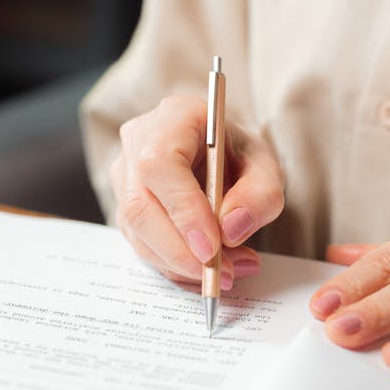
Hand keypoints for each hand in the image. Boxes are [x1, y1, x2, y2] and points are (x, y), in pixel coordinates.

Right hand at [111, 94, 283, 288]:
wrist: (221, 154)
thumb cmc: (238, 153)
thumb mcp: (265, 165)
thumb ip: (260, 194)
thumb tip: (231, 229)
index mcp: (174, 116)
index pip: (160, 164)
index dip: (182, 209)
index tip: (212, 248)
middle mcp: (139, 141)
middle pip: (140, 205)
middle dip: (181, 250)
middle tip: (223, 274)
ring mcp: (125, 174)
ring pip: (137, 232)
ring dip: (181, 263)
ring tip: (227, 272)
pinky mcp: (124, 205)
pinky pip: (141, 244)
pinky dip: (175, 266)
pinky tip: (207, 270)